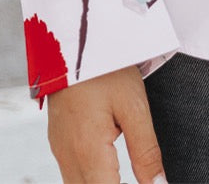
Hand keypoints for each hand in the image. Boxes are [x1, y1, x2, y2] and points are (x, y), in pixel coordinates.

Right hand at [46, 64, 166, 183]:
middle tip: (142, 176)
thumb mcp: (134, 107)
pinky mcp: (58, 142)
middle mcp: (68, 157)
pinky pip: (72, 175)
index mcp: (88, 152)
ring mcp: (59, 150)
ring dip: (102, 183)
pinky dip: (91, 179)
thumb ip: (146, 152)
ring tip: (124, 173)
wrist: (76, 38)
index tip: (150, 183)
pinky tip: (108, 171)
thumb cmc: (106, 69)